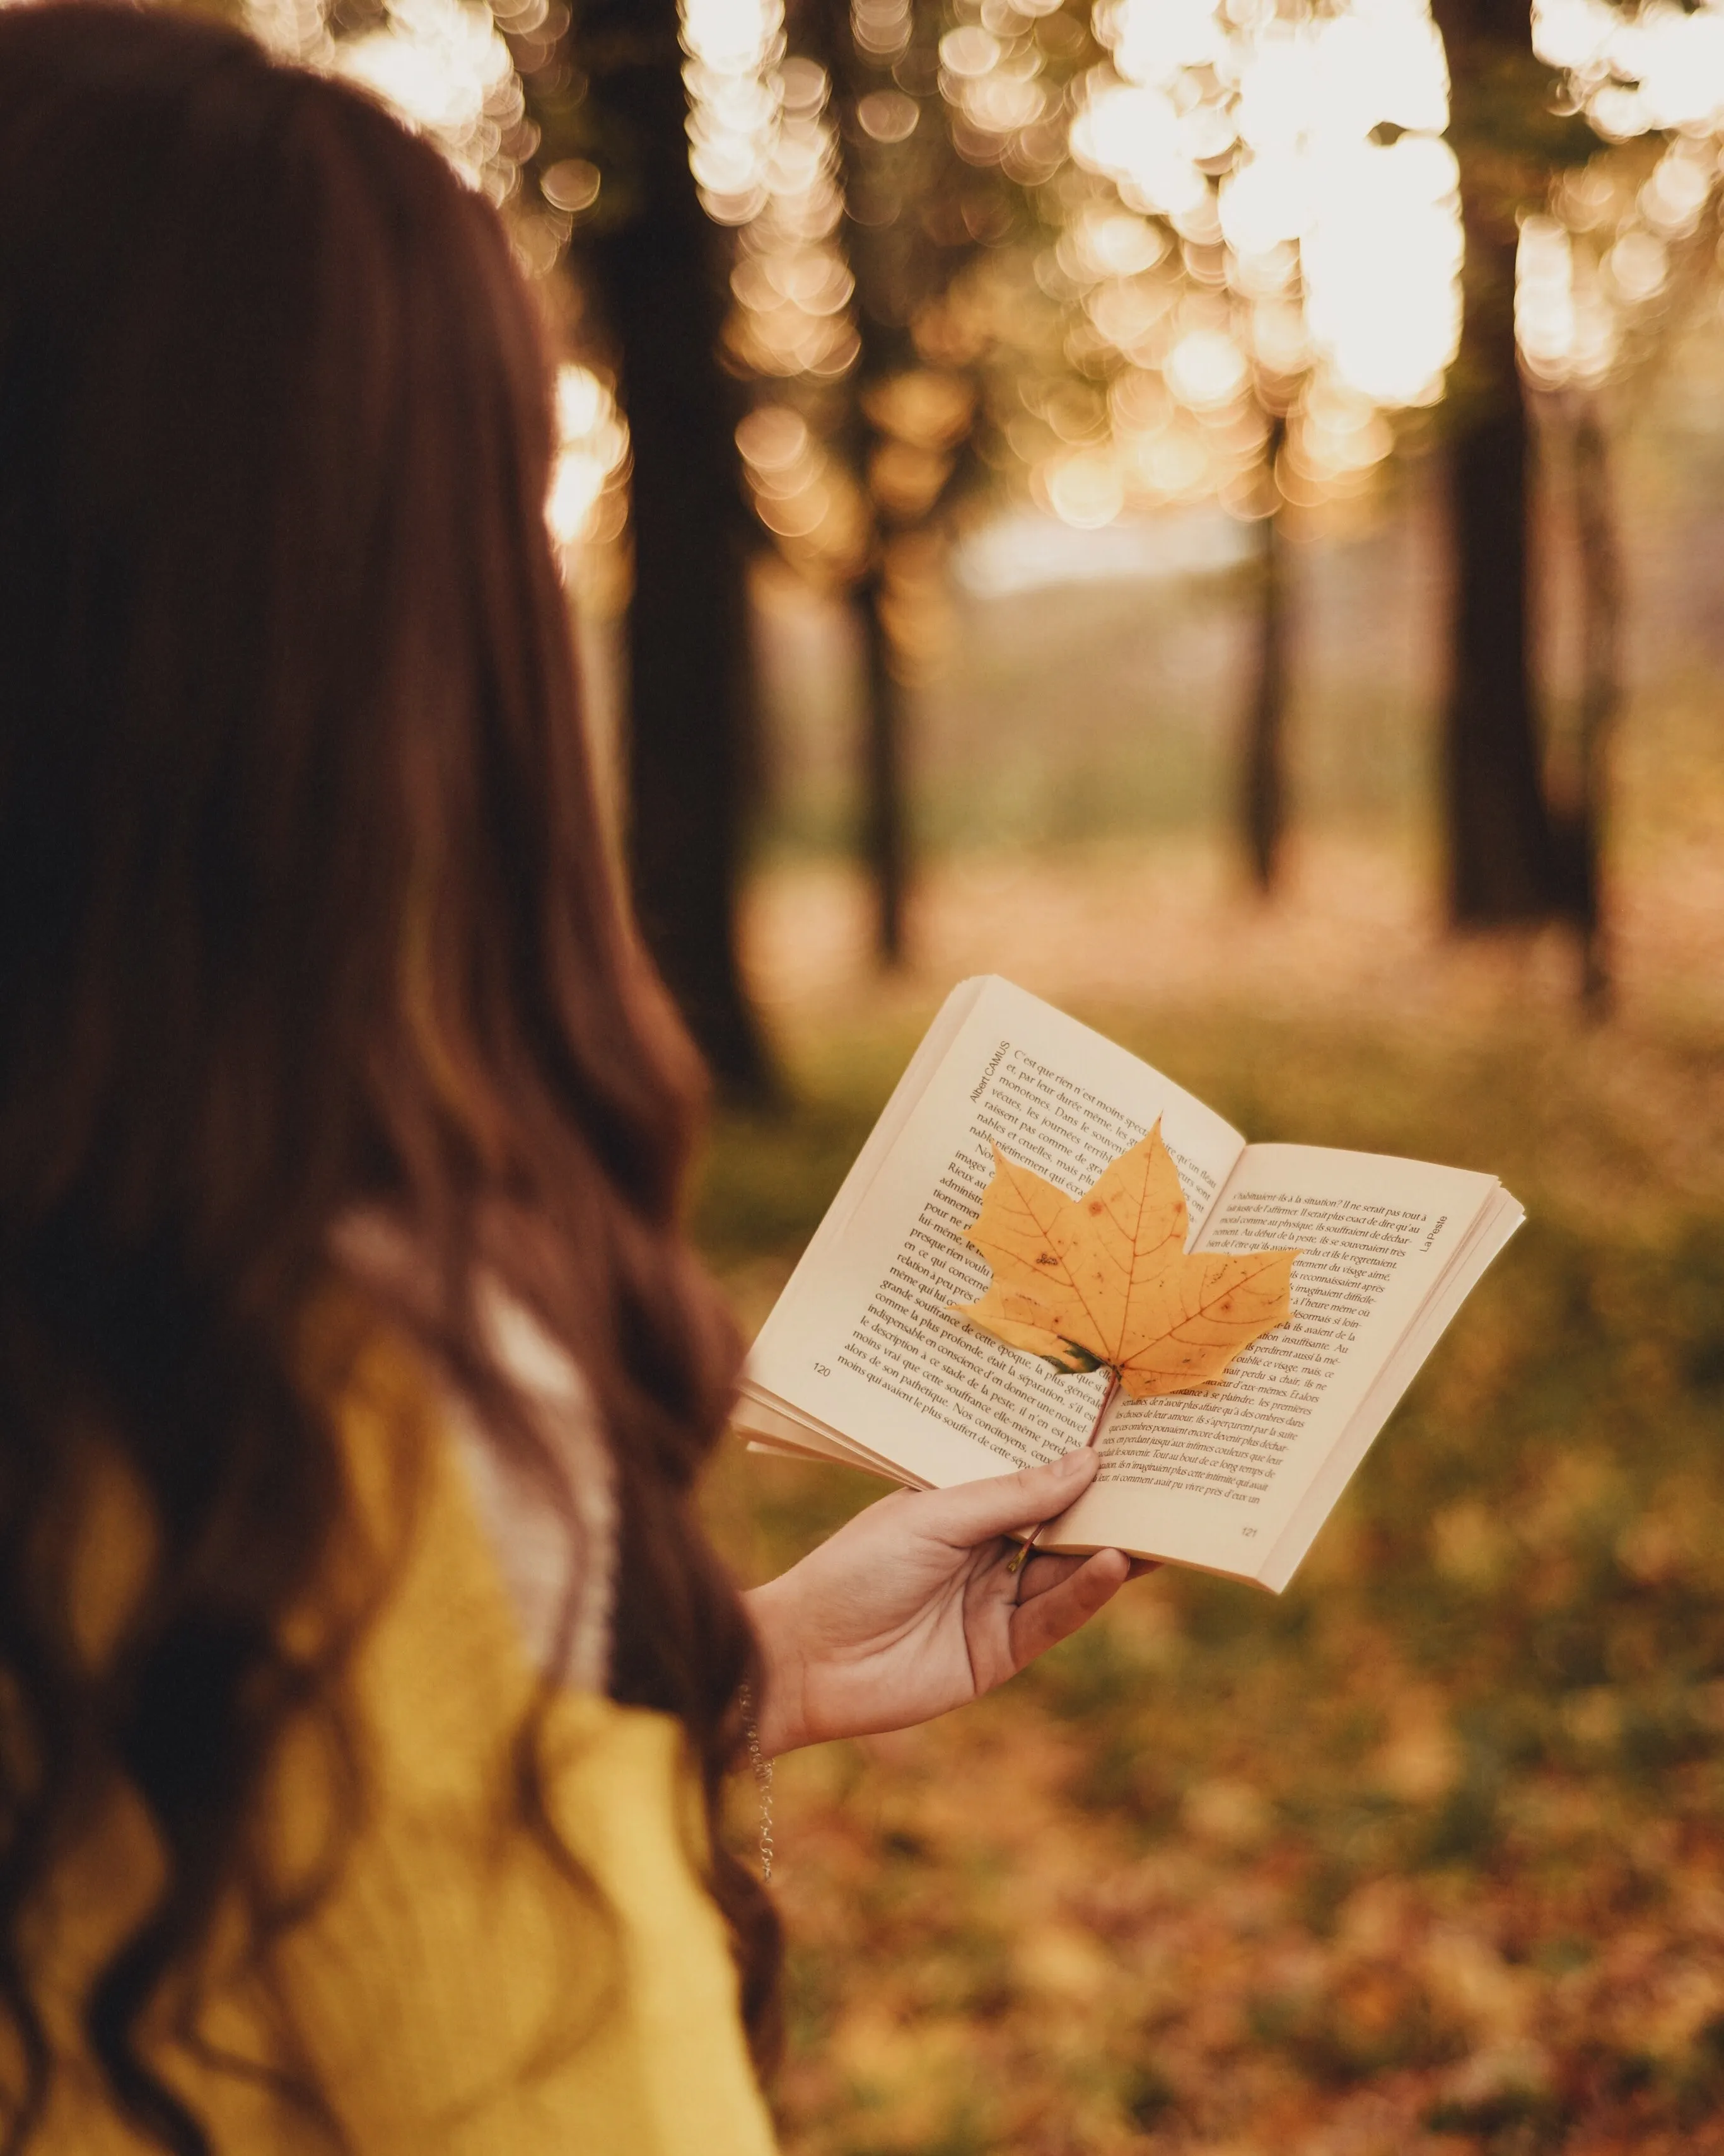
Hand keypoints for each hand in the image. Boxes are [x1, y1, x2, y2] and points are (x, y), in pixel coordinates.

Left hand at [742, 1448, 1149, 1754]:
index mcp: (960, 1508)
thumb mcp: (935, 1517)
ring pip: (1065, 1572)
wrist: (805, 1657)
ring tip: (1155, 1519)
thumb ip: (1013, 1496)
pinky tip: (1113, 1562)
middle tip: (1165, 1477)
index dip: (1074, 1461)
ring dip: (1109, 1547)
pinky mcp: (999, 1653)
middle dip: (1106, 1505)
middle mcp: (982, 1552)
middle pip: (1058, 1526)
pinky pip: (1053, 1618)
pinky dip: (1086, 1591)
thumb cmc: (855, 1569)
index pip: (1030, 1480)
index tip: (1127, 1434)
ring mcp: (993, 1603)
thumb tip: (1086, 1462)